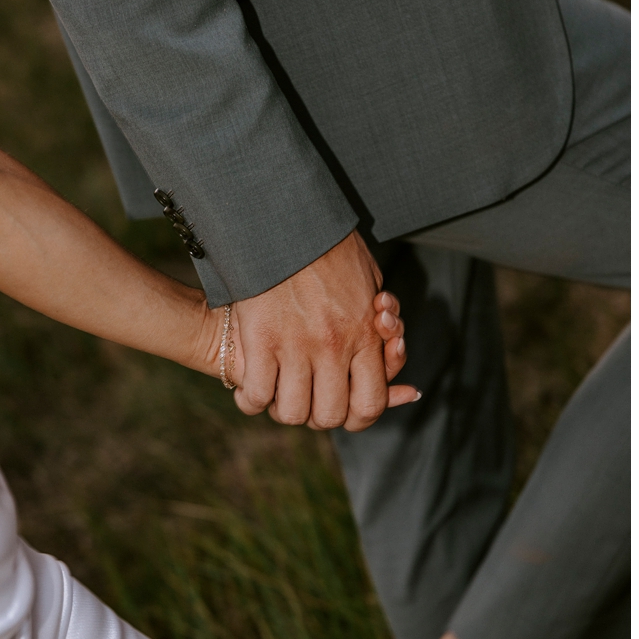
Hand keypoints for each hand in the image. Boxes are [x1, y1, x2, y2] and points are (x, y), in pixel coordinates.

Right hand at [229, 231, 418, 430]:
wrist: (287, 221)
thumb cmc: (330, 247)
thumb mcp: (369, 279)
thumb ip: (378, 317)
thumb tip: (387, 338)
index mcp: (364, 335)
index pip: (370, 403)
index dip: (358, 416)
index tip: (346, 409)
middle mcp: (333, 347)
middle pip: (329, 416)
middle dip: (319, 416)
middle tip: (310, 400)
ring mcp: (295, 346)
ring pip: (292, 411)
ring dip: (284, 409)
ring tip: (280, 396)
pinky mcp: (260, 339)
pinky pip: (256, 394)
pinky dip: (252, 400)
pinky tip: (252, 391)